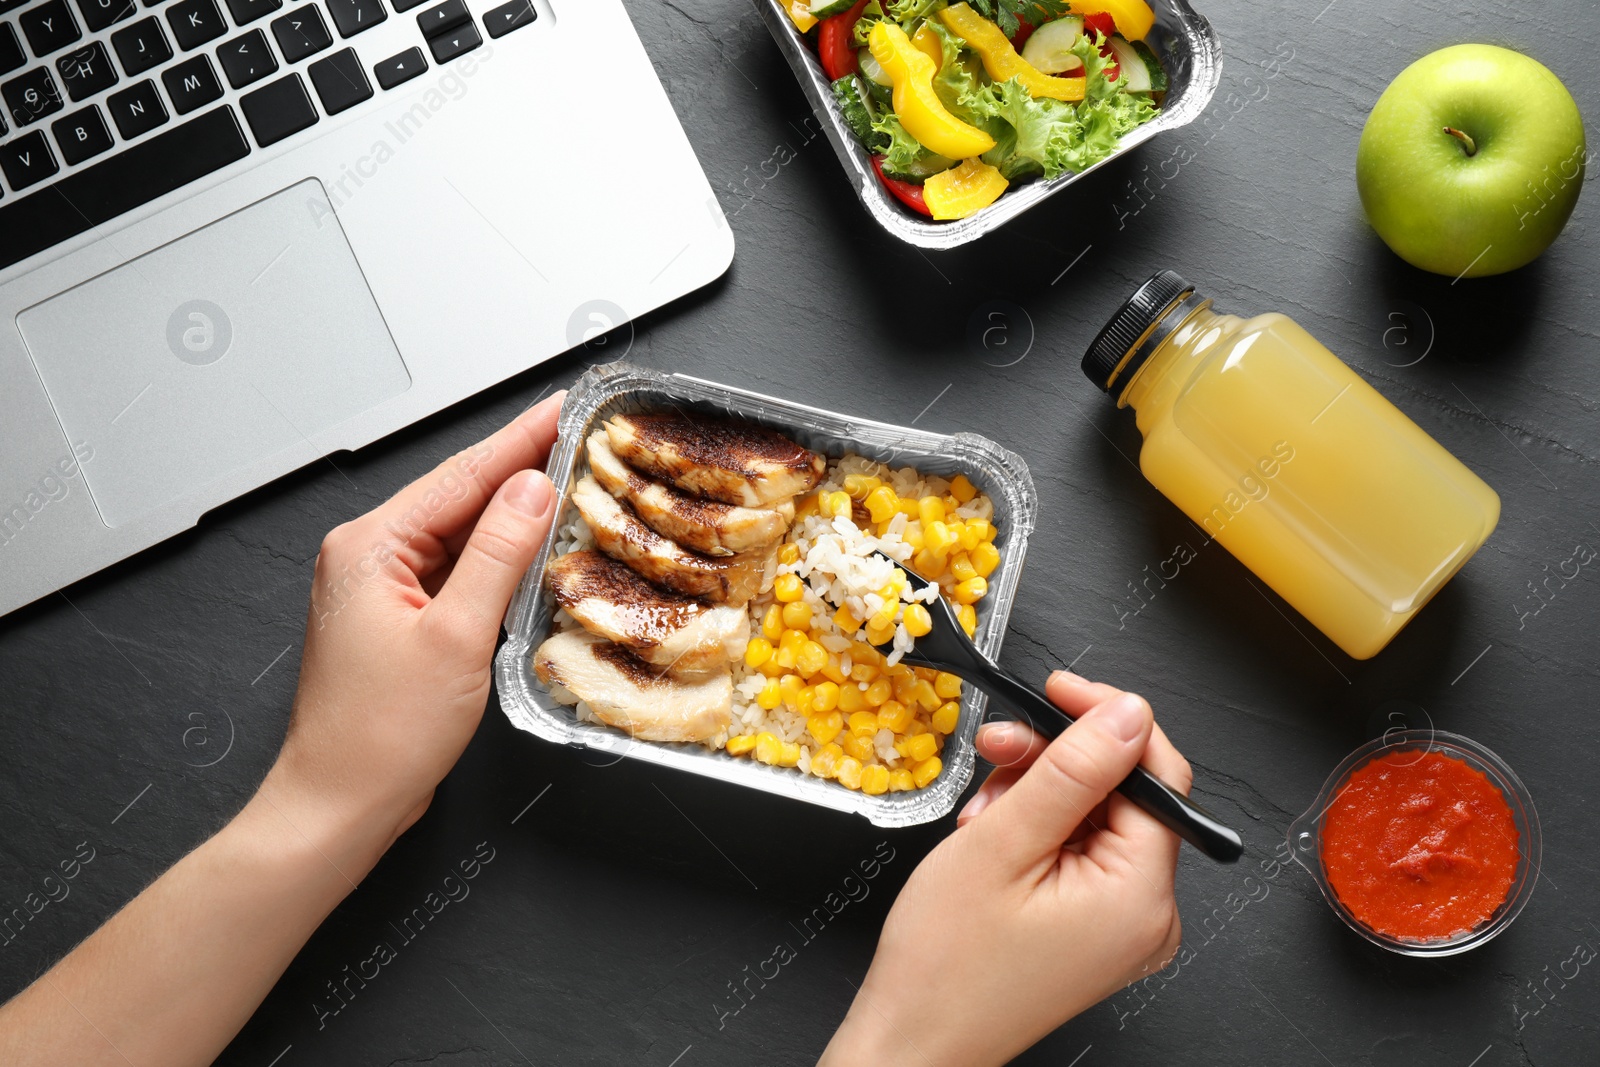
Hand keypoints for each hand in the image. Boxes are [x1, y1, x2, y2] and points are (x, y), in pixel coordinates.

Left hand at [260, 392, 563, 861]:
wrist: (339, 805)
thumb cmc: (380, 736)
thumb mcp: (457, 636)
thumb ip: (498, 554)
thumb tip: (533, 489)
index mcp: (370, 547)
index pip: (462, 476)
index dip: (521, 439)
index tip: (563, 407)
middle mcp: (368, 557)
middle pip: (460, 498)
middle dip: (522, 469)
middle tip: (581, 438)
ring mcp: (382, 588)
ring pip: (461, 535)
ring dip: (514, 515)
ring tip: (571, 483)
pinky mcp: (399, 619)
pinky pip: (456, 571)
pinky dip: (497, 559)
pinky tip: (534, 550)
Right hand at [820, 672, 1190, 1066]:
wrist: (912, 1040)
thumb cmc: (945, 965)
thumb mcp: (1003, 842)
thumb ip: (1072, 770)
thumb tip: (1126, 713)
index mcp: (1140, 897)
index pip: (1156, 774)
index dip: (1105, 720)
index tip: (1057, 689)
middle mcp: (1147, 915)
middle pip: (1122, 793)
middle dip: (1055, 762)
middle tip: (997, 752)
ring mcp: (1123, 926)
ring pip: (1095, 816)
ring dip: (1036, 796)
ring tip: (982, 817)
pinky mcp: (1096, 929)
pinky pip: (1080, 851)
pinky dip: (1036, 831)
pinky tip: (993, 839)